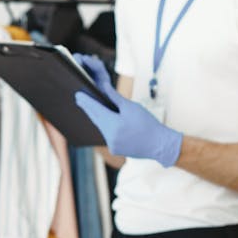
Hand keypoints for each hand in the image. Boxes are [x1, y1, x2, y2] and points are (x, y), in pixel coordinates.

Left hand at [73, 53, 182, 167]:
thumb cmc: (148, 124)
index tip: (78, 95)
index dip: (86, 102)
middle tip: (80, 99)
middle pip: (96, 119)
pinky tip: (104, 121)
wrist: (160, 145)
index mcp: (113, 125)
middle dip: (89, 109)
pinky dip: (106, 128)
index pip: (95, 110)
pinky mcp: (115, 150)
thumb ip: (115, 98)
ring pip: (101, 128)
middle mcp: (109, 136)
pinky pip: (107, 136)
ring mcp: (111, 145)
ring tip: (91, 108)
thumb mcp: (132, 107)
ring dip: (98, 118)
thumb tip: (104, 88)